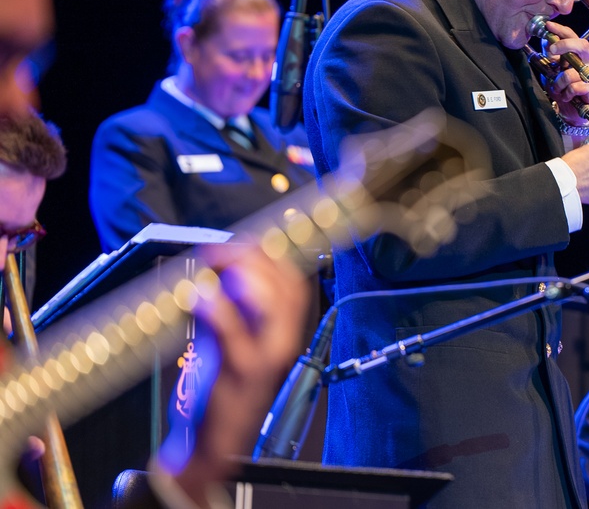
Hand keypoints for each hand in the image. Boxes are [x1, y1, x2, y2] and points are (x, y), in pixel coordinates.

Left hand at [165, 244, 309, 507]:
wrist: (213, 443)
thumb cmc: (222, 391)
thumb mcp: (230, 341)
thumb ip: (229, 306)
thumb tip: (219, 268)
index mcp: (285, 333)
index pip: (294, 282)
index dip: (270, 255)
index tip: (241, 241)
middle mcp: (283, 343)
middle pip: (287, 287)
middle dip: (257, 257)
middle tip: (223, 250)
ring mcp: (264, 359)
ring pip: (271, 305)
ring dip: (242, 275)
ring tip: (214, 266)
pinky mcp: (240, 374)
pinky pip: (234, 333)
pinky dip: (216, 308)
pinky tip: (198, 295)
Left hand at [539, 20, 588, 123]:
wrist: (572, 109)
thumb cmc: (564, 87)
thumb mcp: (553, 68)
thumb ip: (552, 53)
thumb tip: (546, 38)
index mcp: (581, 52)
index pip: (573, 35)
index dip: (560, 30)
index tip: (548, 26)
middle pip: (581, 45)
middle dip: (565, 45)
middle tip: (551, 51)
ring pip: (570, 73)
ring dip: (558, 83)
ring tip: (558, 88)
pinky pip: (575, 88)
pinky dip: (566, 93)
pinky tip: (567, 96)